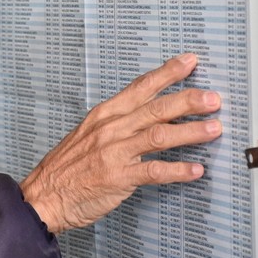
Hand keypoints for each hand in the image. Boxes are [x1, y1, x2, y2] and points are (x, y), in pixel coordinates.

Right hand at [19, 53, 221, 233]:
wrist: (43, 195)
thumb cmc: (65, 168)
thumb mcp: (87, 134)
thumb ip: (116, 124)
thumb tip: (149, 117)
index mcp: (103, 115)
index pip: (140, 87)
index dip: (167, 73)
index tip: (189, 62)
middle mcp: (110, 129)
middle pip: (156, 108)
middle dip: (188, 100)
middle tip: (213, 98)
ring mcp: (114, 152)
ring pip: (159, 135)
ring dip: (191, 132)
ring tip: (214, 129)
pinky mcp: (118, 177)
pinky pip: (154, 171)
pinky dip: (177, 170)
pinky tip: (195, 170)